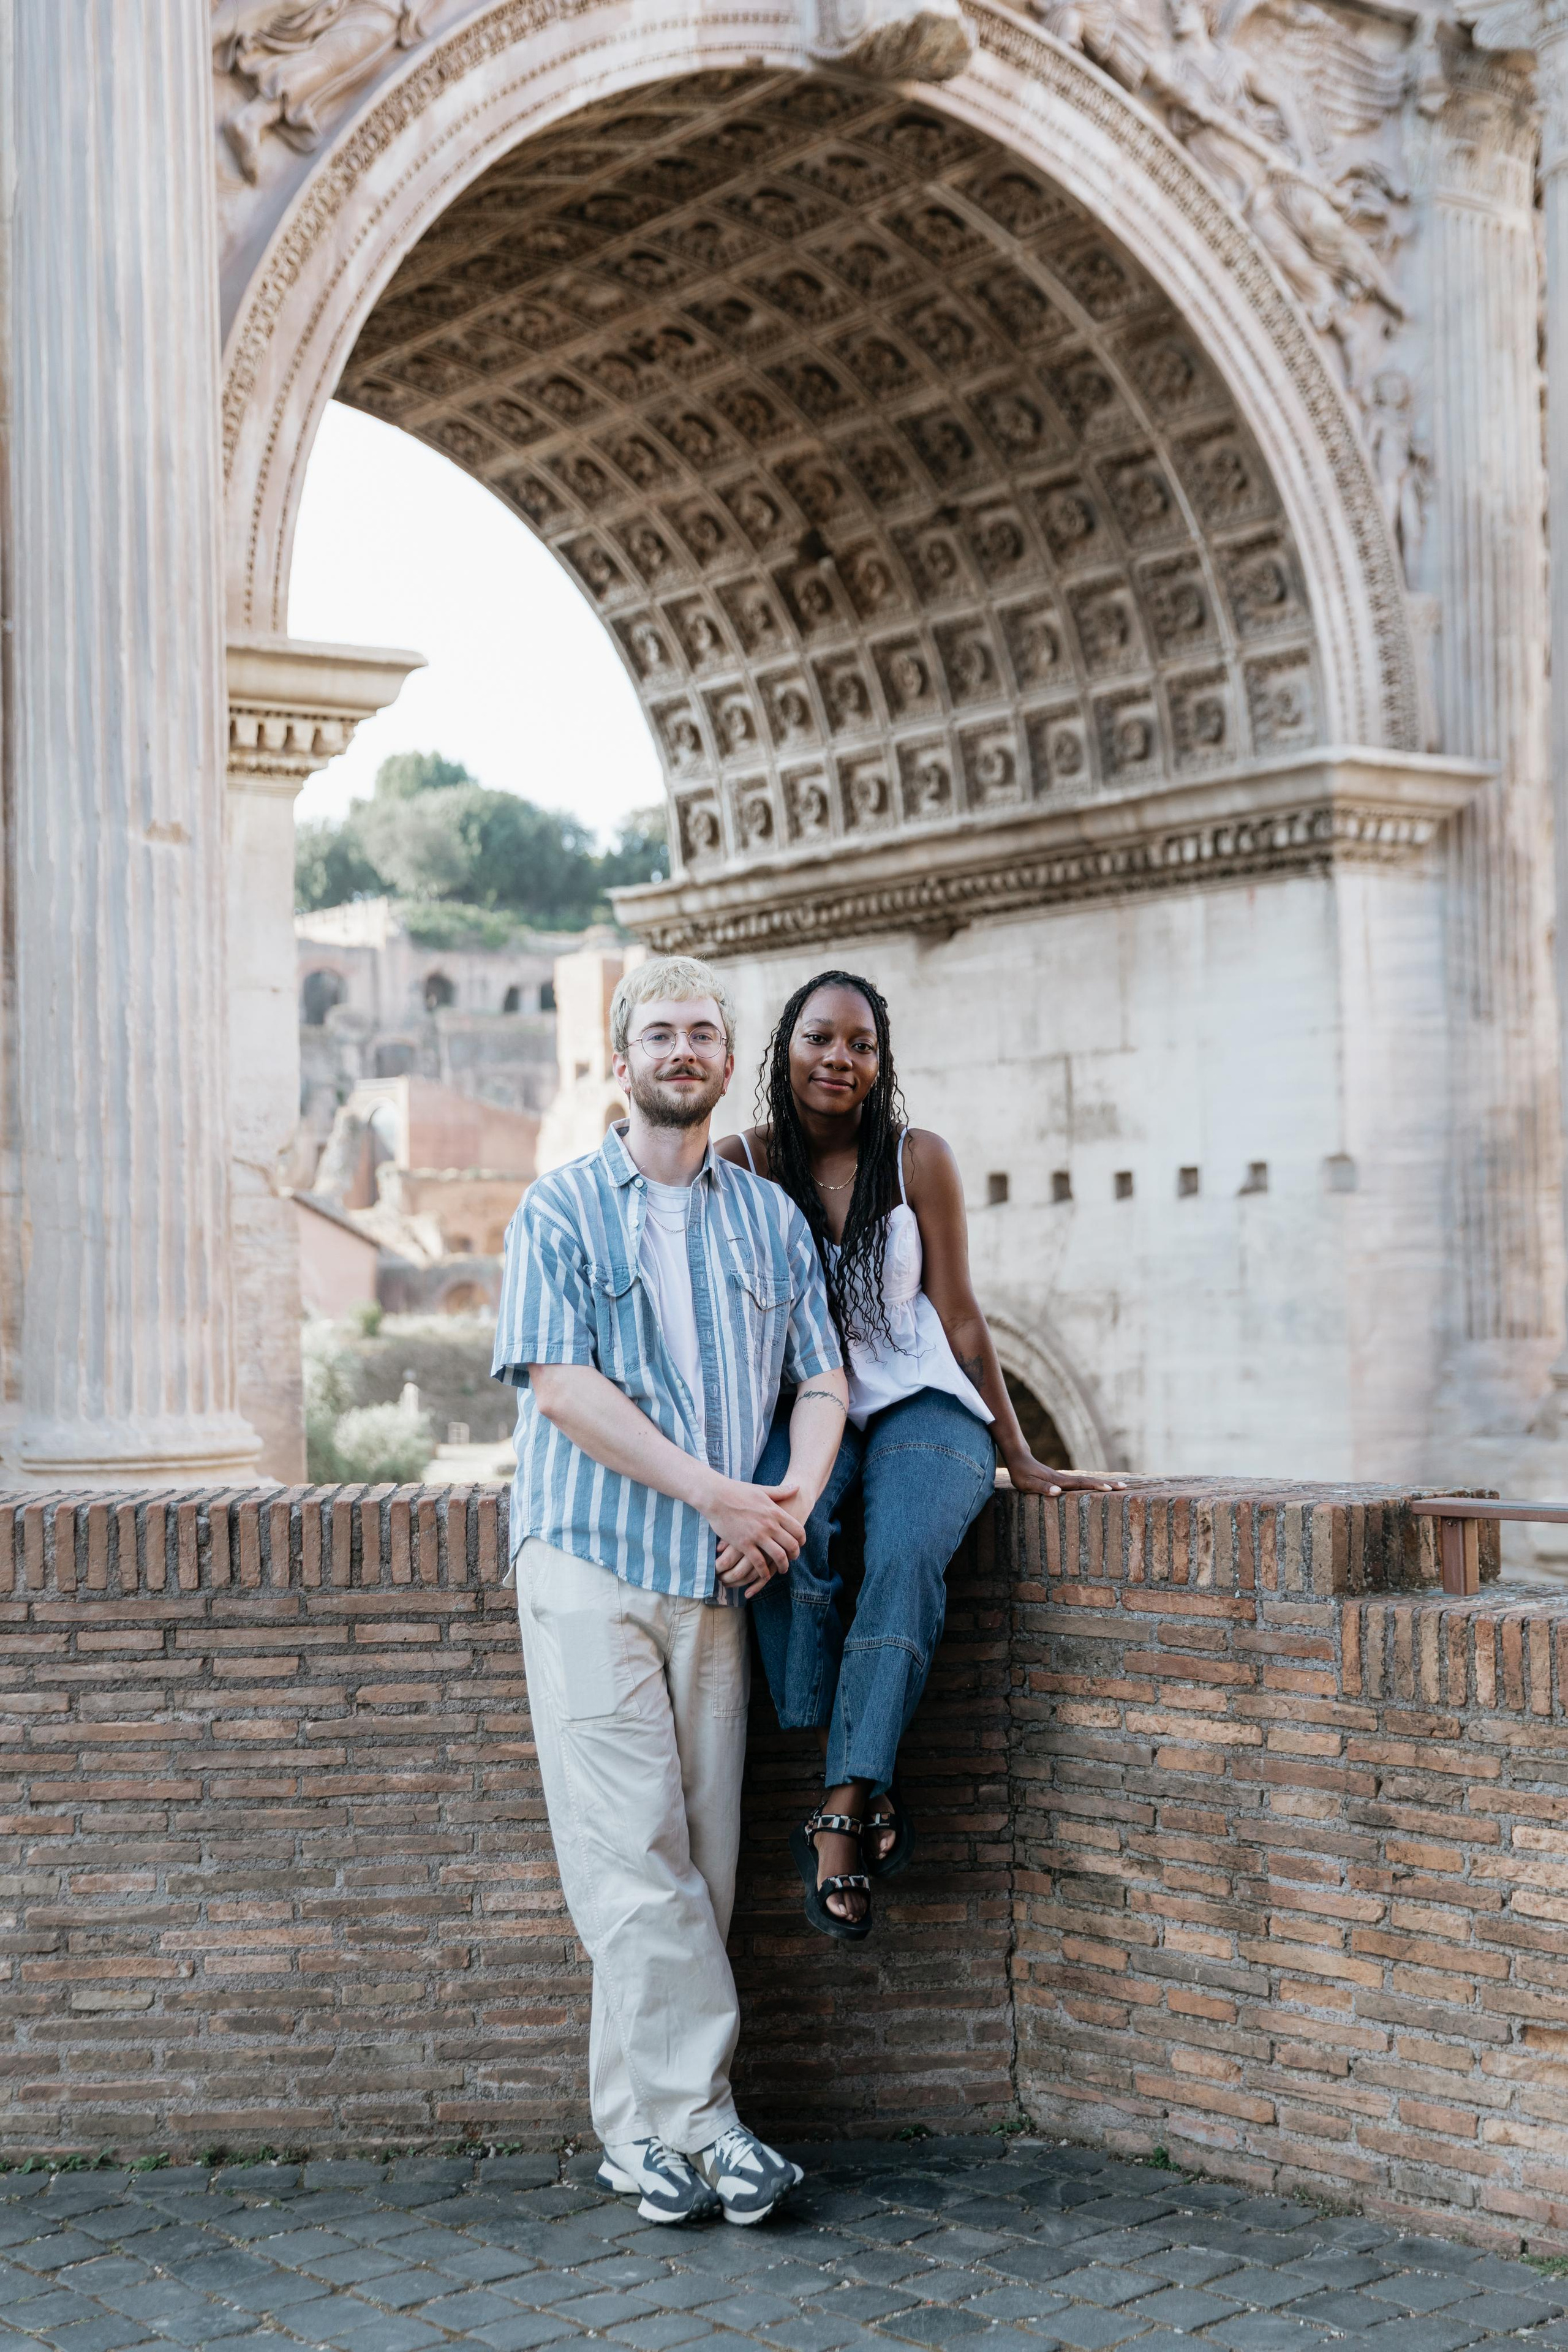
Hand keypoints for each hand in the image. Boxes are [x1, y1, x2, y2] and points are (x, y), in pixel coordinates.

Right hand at [703, 1477, 804, 1597]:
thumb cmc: (738, 1491)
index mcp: (776, 1512)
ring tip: (781, 1569)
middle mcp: (770, 1525)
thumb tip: (798, 1487)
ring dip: (783, 1566)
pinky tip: (765, 1574)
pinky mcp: (744, 1544)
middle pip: (791, 1545)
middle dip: (794, 1555)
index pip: (798, 1530)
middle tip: (792, 1559)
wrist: (716, 1497)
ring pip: (778, 1556)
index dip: (802, 1540)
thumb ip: (781, 1491)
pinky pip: (759, 1562)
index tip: (799, 1545)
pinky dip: (764, 1571)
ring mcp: (757, 1535)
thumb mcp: (762, 1490)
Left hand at [1005, 1452, 1125, 1496]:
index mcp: (1058, 1481)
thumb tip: (1057, 1493)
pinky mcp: (1062, 1480)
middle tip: (1124, 1487)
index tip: (1110, 1488)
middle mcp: (1064, 1479)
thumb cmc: (1021, 1473)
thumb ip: (1042, 1487)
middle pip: (1088, 1481)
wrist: (1019, 1458)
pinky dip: (1093, 1485)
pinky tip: (1098, 1488)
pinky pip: (1081, 1483)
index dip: (1095, 1486)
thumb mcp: (1027, 1483)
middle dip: (1107, 1484)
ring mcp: (1064, 1479)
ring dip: (1102, 1484)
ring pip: (1086, 1481)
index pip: (1080, 1484)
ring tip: (1118, 1487)